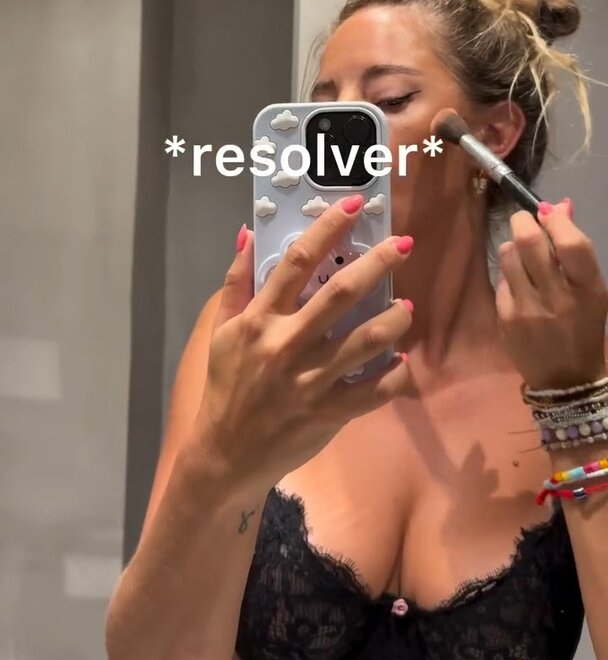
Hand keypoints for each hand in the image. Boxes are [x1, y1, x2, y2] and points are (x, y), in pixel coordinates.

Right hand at [194, 198, 413, 491]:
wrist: (223, 455)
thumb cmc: (225, 385)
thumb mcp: (221, 330)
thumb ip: (237, 281)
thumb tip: (248, 233)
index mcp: (260, 319)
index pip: (297, 261)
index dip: (327, 228)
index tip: (352, 205)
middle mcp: (287, 344)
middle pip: (341, 293)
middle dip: (378, 262)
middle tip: (404, 243)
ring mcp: (310, 381)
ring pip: (366, 341)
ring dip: (394, 318)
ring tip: (408, 305)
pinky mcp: (328, 413)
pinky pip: (373, 391)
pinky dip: (393, 374)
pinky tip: (401, 359)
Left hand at [496, 198, 607, 389]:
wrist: (566, 381)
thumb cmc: (584, 327)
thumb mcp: (592, 290)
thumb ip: (574, 249)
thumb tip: (560, 204)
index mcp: (589, 290)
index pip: (571, 244)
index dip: (557, 219)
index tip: (548, 211)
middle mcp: (558, 298)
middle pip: (530, 242)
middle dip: (523, 221)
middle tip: (525, 221)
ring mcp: (528, 309)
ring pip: (508, 256)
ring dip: (513, 246)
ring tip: (522, 253)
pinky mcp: (506, 318)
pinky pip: (501, 279)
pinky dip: (508, 273)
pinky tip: (518, 282)